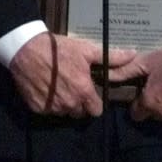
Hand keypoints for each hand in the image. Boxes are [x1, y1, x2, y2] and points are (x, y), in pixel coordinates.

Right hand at [9, 32, 134, 117]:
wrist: (28, 50)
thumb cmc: (59, 49)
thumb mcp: (86, 50)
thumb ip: (111, 56)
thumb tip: (133, 54)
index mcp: (84, 92)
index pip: (96, 110)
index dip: (94, 101)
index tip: (90, 91)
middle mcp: (69, 104)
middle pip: (80, 112)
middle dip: (79, 102)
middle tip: (73, 85)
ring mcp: (52, 108)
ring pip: (64, 112)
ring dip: (64, 102)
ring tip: (59, 84)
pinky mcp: (37, 109)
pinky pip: (48, 110)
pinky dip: (49, 102)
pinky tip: (47, 87)